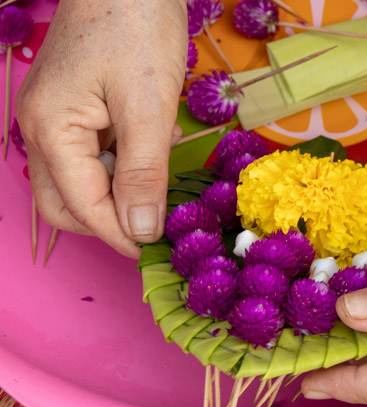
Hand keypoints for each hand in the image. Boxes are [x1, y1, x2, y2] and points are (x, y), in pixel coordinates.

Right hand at [16, 0, 186, 257]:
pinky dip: (120, 161)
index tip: (153, 248)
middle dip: (108, 221)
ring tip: (158, 165)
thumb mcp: (148, 107)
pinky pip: (90, 153)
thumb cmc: (136, 29)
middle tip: (154, 219)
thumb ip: (143, 173)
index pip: (80, 207)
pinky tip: (151, 139)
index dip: (118, 235)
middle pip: (66, 203)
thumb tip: (141, 231)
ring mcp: (51, 117)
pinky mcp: (70, 107)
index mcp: (52, 131)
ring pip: (78, 181)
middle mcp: (40, 129)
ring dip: (117, 189)